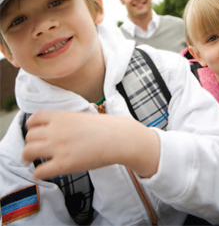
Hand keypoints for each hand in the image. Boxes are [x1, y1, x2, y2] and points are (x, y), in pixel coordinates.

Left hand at [22, 111, 159, 179]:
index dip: (30, 126)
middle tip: (36, 149)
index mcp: (60, 116)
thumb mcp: (82, 116)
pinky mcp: (64, 164)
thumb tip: (58, 126)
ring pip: (28, 152)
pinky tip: (45, 173)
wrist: (118, 137)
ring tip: (35, 161)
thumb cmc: (105, 127)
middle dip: (30, 143)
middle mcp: (55, 130)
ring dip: (28, 157)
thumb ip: (66, 120)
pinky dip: (39, 173)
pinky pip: (40, 171)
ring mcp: (58, 147)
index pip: (34, 119)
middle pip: (29, 136)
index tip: (34, 131)